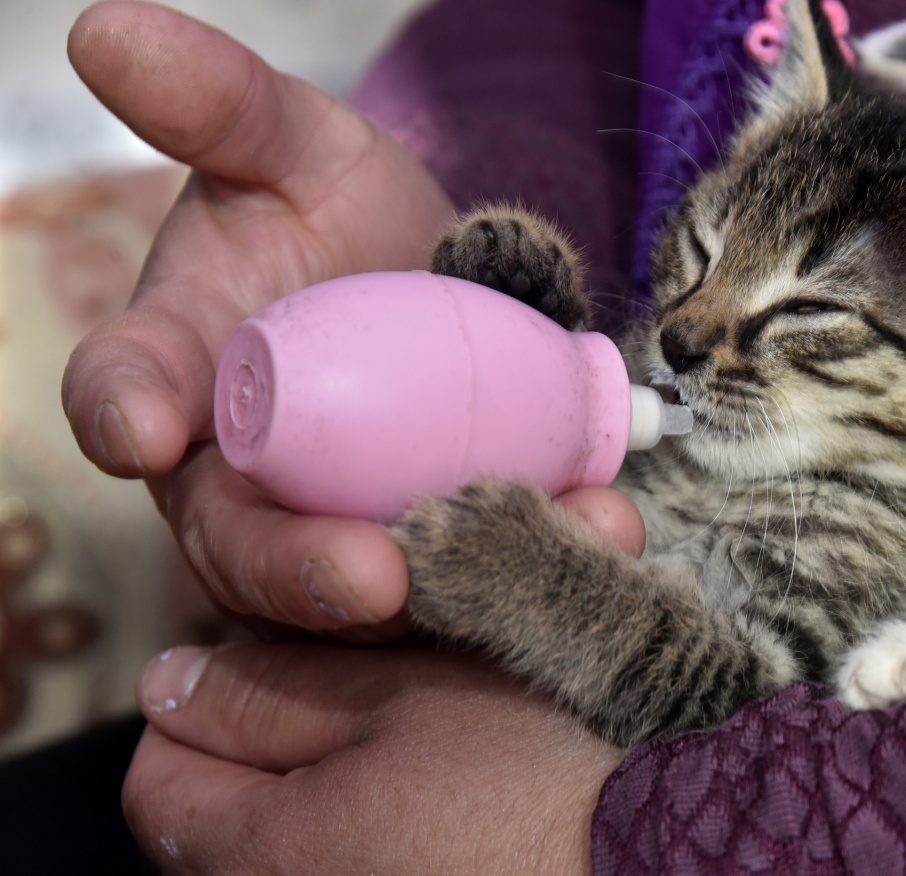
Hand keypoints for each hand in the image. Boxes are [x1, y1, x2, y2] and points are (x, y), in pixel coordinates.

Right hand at [62, 2, 643, 634]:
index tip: (142, 429)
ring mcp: (337, 525)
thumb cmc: (336, 215)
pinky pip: (476, 572)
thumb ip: (220, 106)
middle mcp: (243, 474)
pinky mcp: (437, 549)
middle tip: (370, 574)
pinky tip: (600, 523)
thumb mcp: (293, 148)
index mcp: (180, 375)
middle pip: (242, 544)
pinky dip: (539, 554)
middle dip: (298, 569)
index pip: (123, 394)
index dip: (123, 413)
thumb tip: (106, 30)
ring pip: (364, 590)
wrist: (441, 276)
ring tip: (518, 549)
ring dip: (439, 585)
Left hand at [125, 643, 625, 875]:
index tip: (278, 691)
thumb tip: (167, 684)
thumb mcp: (404, 697)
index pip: (153, 778)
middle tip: (331, 746)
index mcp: (254, 858)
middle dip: (230, 794)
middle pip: (187, 859)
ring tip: (346, 827)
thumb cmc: (532, 786)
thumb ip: (270, 690)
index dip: (204, 717)